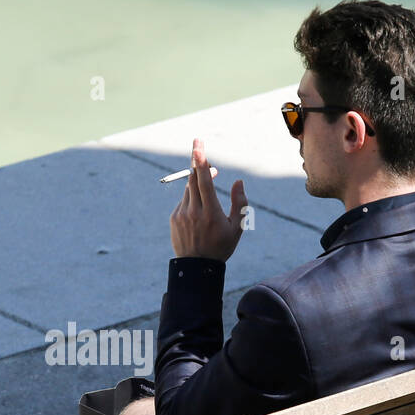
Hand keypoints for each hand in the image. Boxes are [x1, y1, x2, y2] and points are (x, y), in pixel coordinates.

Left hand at [169, 138, 247, 262]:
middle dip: (196, 161)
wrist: (196, 267)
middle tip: (199, 146)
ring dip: (197, 182)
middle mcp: (194, 211)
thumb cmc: (221, 247)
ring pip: (188, 189)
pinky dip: (192, 197)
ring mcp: (181, 214)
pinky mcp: (174, 218)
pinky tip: (200, 209)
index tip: (198, 146)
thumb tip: (238, 181)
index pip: (203, 181)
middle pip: (192, 179)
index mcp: (210, 212)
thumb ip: (240, 203)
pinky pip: (184, 200)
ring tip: (208, 184)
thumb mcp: (237, 228)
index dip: (200, 161)